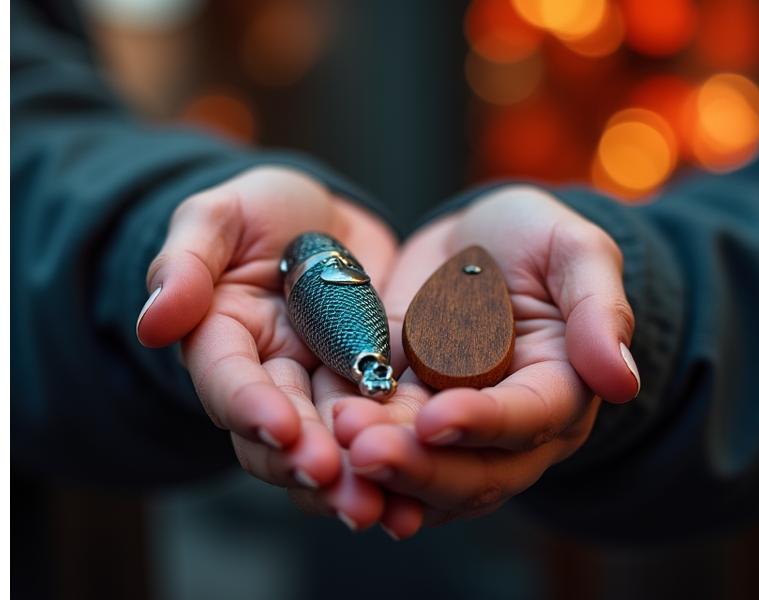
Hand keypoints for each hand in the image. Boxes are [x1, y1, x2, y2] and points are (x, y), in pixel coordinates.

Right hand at [136, 167, 395, 522]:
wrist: (325, 217)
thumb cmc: (263, 210)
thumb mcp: (220, 216)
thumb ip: (186, 262)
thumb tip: (153, 322)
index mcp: (224, 341)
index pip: (230, 383)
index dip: (251, 408)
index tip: (281, 428)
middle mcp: (271, 378)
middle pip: (286, 435)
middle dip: (314, 466)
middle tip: (350, 498)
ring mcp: (323, 388)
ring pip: (336, 445)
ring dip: (361, 482)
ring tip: (396, 511)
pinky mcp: (372, 388)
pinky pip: (386, 427)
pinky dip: (405, 456)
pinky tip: (431, 490)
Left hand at [327, 185, 639, 537]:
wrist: (477, 240)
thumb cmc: (535, 239)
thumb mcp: (574, 252)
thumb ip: (599, 310)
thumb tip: (621, 382)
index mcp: (559, 390)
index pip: (527, 420)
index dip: (484, 423)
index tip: (435, 418)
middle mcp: (509, 427)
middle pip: (472, 469)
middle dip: (418, 463)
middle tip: (364, 449)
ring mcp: (454, 426)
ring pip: (424, 471)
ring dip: (380, 467)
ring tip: (335, 443)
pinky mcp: (406, 412)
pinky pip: (385, 447)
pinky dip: (355, 459)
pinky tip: (320, 452)